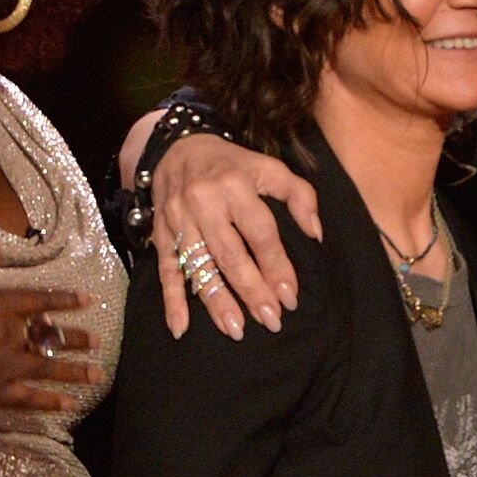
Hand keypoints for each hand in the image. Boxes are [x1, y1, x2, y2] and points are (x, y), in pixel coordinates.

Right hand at [0, 236, 98, 412]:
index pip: (41, 301)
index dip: (67, 300)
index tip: (89, 300)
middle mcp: (7, 337)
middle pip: (50, 338)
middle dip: (77, 339)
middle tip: (99, 341)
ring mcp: (3, 368)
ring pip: (48, 369)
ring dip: (76, 371)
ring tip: (99, 373)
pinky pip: (29, 400)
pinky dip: (51, 403)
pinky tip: (70, 404)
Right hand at [149, 135, 320, 340]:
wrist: (178, 147)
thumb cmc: (233, 165)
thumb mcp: (269, 168)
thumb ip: (299, 196)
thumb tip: (315, 233)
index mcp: (235, 186)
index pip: (260, 233)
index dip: (276, 266)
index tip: (290, 296)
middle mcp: (204, 203)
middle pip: (230, 254)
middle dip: (251, 291)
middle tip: (270, 320)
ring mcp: (178, 219)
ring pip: (198, 266)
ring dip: (216, 301)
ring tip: (236, 329)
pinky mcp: (161, 232)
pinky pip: (166, 269)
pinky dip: (171, 300)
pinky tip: (181, 327)